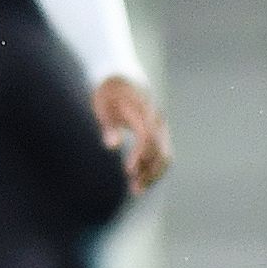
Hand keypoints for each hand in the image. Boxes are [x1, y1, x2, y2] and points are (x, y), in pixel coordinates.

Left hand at [95, 76, 173, 192]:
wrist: (123, 78)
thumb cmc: (109, 92)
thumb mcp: (102, 105)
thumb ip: (108, 125)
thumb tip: (112, 146)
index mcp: (143, 110)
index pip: (147, 137)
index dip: (140, 155)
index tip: (128, 171)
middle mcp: (157, 119)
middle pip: (161, 150)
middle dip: (149, 171)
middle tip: (134, 189)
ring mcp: (161, 126)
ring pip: (165, 154)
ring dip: (153, 173)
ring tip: (137, 189)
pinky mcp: (159, 132)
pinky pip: (162, 152)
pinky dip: (154, 167)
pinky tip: (141, 178)